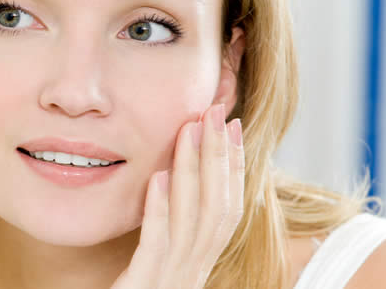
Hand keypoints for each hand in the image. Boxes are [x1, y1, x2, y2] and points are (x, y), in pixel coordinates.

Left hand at [111, 104, 244, 288]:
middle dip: (219, 158)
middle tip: (214, 112)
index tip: (229, 126)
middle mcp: (192, 274)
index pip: (225, 211)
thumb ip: (164, 235)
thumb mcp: (153, 267)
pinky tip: (158, 177)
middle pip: (217, 209)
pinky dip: (161, 209)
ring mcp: (172, 283)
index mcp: (196, 266)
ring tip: (189, 131)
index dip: (232, 168)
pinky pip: (157, 245)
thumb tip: (168, 184)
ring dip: (193, 171)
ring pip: (194, 221)